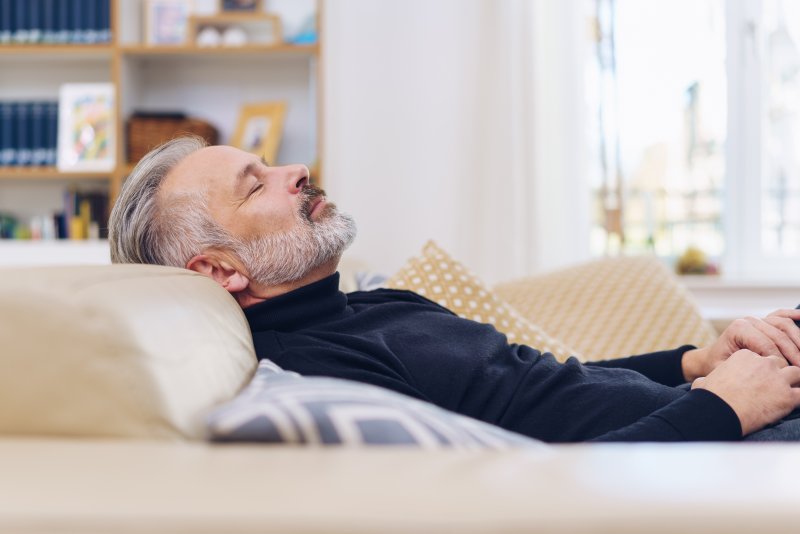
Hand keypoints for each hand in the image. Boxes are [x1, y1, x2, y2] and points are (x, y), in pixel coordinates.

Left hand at [682, 308, 799, 380]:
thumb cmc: (718, 366)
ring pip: (784, 325)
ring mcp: (758, 319)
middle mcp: (749, 320)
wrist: (712, 358)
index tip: (790, 373)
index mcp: (738, 328)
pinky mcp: (764, 320)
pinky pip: (782, 315)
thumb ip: (743, 368)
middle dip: (794, 353)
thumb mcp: (726, 368)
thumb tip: (767, 369)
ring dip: (798, 340)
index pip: (767, 344)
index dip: (781, 360)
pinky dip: (793, 316)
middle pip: (779, 335)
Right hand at [692, 349, 799, 435]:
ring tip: (788, 390)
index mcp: (744, 356)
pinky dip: (799, 396)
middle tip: (777, 383)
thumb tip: (701, 382)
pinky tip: (795, 400)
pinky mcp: (787, 396)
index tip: (759, 378)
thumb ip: (710, 378)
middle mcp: (763, 364)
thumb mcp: (707, 380)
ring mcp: (777, 379)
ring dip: (794, 381)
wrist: (718, 411)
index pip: (762, 356)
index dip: (762, 368)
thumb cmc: (710, 397)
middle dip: (780, 372)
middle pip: (780, 362)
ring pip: (797, 373)